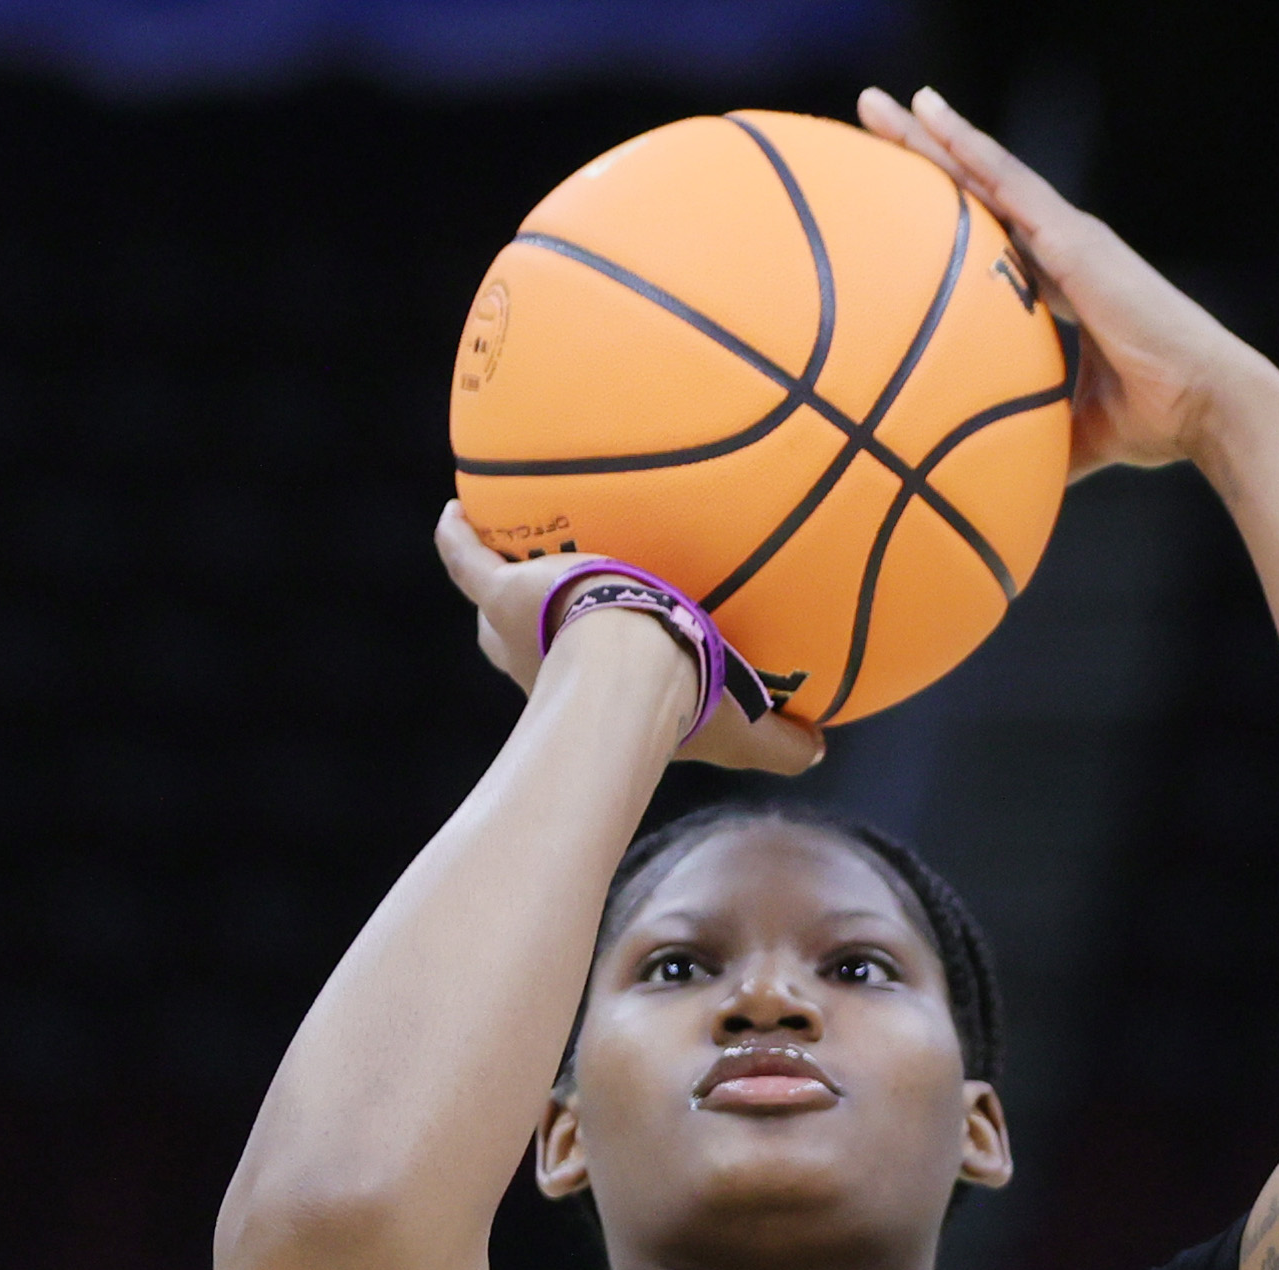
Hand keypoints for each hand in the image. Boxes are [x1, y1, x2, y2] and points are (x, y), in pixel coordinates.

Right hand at [433, 502, 823, 775]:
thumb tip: (820, 750)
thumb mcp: (741, 732)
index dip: (596, 673)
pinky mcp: (499, 592)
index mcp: (596, 696)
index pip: (590, 685)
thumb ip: (781, 743)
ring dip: (504, 576)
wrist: (630, 672)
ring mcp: (515, 627)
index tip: (603, 657)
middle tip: (557, 598)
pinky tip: (459, 509)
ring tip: (507, 543)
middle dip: (538, 627)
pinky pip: (464, 558)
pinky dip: (458, 537)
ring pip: (498, 601)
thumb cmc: (680, 706)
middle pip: (525, 647)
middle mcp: (542, 669)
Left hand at [858, 86, 1278, 480]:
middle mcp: (1064, 250)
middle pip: (979, 194)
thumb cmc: (1158, 420)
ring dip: (933, 138)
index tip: (896, 193)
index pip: (991, 239)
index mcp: (1062, 286)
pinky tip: (932, 120)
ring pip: (987, 174)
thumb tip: (997, 486)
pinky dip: (970, 151)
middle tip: (869, 118)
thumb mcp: (1080, 434)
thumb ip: (1038, 442)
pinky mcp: (1077, 242)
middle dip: (924, 157)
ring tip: (878, 104)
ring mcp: (1071, 239)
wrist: (1209, 406)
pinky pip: (1010, 185)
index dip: (947, 212)